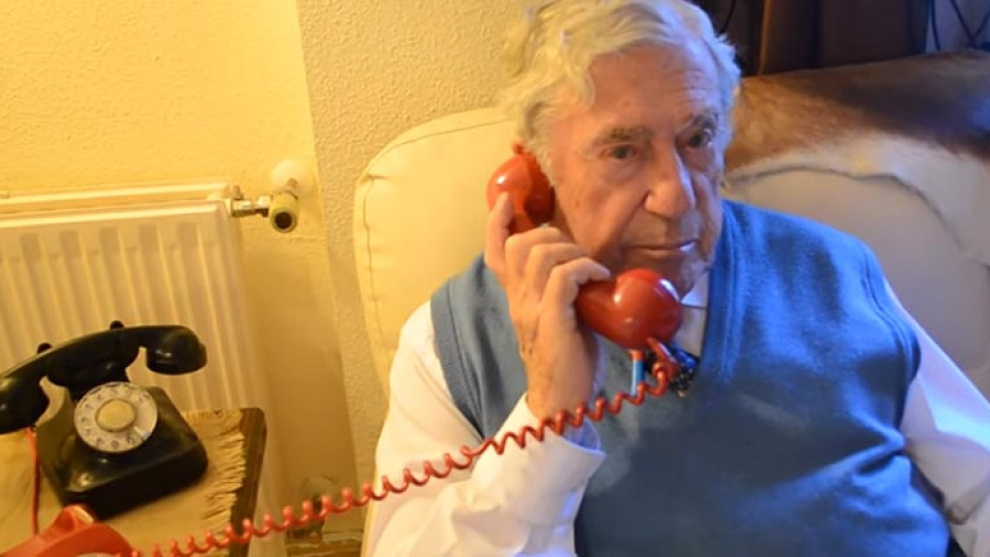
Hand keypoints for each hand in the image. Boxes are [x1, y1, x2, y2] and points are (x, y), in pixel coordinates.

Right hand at [484, 193, 610, 420]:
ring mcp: (532, 311)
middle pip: (520, 244)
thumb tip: (586, 270)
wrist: (562, 405)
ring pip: (541, 255)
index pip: (496, 253)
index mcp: (517, 299)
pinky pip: (562, 278)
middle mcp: (518, 301)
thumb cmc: (567, 362)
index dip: (498, 222)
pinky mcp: (551, 321)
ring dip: (573, 253)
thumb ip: (559, 294)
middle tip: (578, 253)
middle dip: (551, 234)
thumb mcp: (558, 319)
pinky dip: (585, 269)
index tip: (508, 200)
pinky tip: (600, 279)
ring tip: (592, 270)